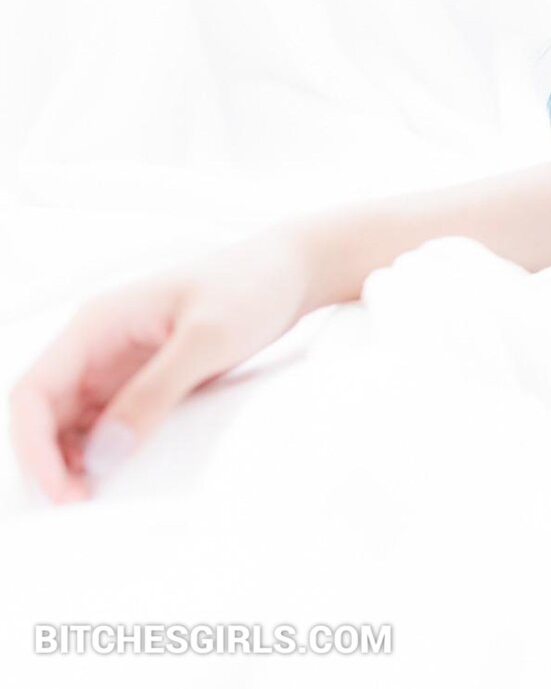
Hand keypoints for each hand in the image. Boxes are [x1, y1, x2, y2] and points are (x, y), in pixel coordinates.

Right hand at [8, 232, 312, 503]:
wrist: (292, 273)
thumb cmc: (251, 284)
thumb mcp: (206, 339)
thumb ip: (155, 392)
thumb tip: (108, 449)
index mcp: (97, 323)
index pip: (33, 391)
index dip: (32, 445)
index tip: (57, 486)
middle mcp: (99, 345)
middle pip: (47, 414)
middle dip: (52, 462)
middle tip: (78, 504)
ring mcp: (122, 365)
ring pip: (75, 424)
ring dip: (77, 461)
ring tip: (99, 496)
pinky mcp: (148, 380)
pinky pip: (112, 423)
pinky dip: (109, 452)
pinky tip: (123, 474)